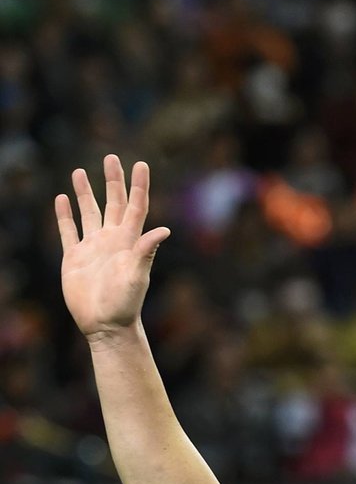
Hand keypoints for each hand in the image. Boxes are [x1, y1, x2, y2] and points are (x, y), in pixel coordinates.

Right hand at [55, 155, 170, 341]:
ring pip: (89, 212)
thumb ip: (146, 251)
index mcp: (129, 241)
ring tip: (80, 171)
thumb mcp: (138, 276)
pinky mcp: (74, 257)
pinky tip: (62, 199)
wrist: (105, 325)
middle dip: (113, 180)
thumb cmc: (125, 304)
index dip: (138, 185)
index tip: (140, 164)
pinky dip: (65, 215)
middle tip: (112, 158)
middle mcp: (112, 240)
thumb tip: (164, 229)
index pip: (136, 206)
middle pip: (113, 203)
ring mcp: (93, 247)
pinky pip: (69, 230)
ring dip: (85, 192)